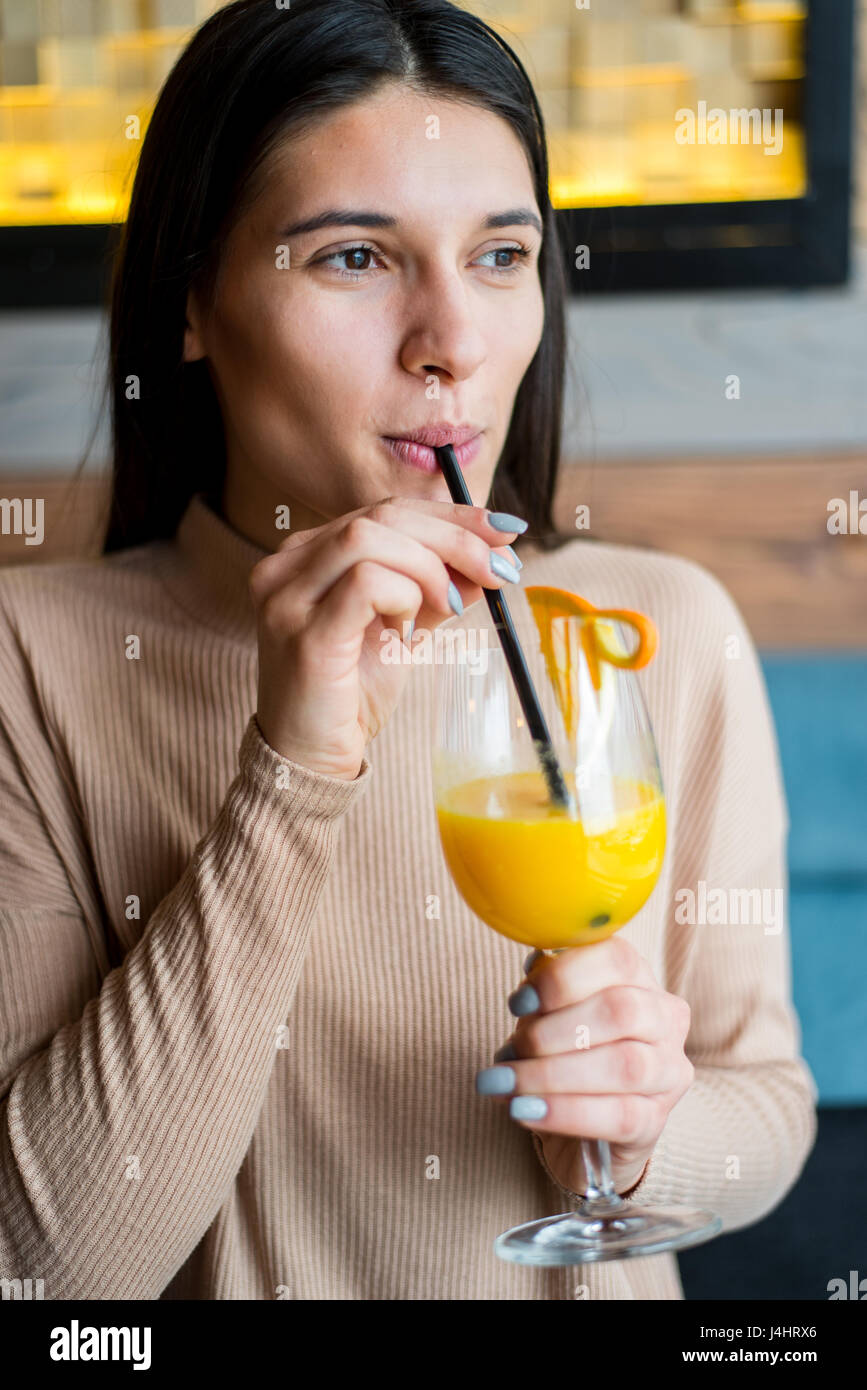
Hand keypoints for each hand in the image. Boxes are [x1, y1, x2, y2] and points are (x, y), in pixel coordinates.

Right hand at [248, 496, 524, 779]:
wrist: (310, 761)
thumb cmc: (350, 696)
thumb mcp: (404, 629)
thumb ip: (438, 589)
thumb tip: (494, 557)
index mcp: (305, 556)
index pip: (384, 510)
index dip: (449, 515)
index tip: (504, 531)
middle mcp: (285, 567)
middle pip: (381, 515)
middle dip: (455, 536)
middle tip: (501, 569)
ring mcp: (287, 597)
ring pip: (369, 537)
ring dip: (429, 567)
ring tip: (449, 608)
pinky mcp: (304, 633)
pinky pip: (365, 582)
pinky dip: (404, 595)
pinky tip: (409, 631)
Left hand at [476, 936, 694, 1195]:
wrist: (581, 1123)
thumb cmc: (564, 1050)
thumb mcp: (550, 1013)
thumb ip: (543, 994)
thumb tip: (529, 988)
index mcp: (639, 977)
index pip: (616, 959)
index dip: (563, 978)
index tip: (519, 1003)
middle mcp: (665, 1019)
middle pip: (622, 1011)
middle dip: (555, 1031)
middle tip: (512, 1049)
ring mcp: (668, 1072)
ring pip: (624, 1066)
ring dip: (552, 1075)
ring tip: (505, 1084)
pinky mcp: (657, 1120)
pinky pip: (619, 1116)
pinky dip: (564, 1113)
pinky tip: (524, 1110)